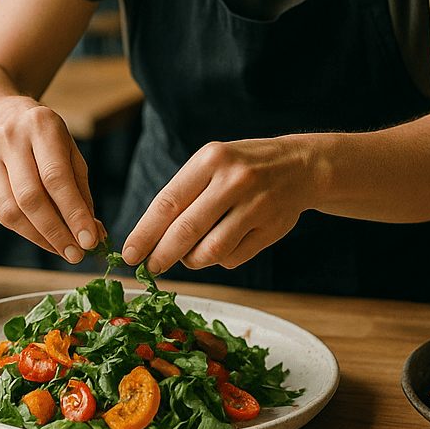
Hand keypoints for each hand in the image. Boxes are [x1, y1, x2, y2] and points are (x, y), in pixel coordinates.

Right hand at [0, 99, 100, 261]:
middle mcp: (10, 138)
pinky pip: (2, 213)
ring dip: (40, 237)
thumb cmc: (48, 140)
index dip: (73, 212)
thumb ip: (81, 191)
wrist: (4, 117)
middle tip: (77, 254)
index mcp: (41, 125)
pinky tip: (45, 240)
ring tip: (64, 251)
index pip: (56, 177)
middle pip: (30, 197)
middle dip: (56, 231)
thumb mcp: (71, 153)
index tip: (90, 240)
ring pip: (12, 210)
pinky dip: (26, 232)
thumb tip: (94, 234)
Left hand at [121, 136, 313, 274]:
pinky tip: (222, 245)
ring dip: (192, 261)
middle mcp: (234, 181)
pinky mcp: (271, 229)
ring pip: (210, 251)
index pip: (168, 203)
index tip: (129, 253)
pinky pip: (234, 259)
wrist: (300, 166)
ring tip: (188, 255)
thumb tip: (149, 239)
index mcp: (211, 159)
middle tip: (150, 268)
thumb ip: (184, 195)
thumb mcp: (212, 164)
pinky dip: (220, 260)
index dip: (144, 233)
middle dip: (161, 256)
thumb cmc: (242, 167)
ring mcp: (256, 206)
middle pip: (186, 231)